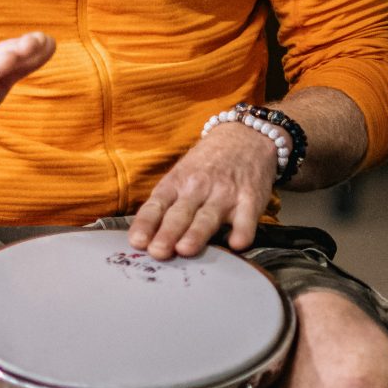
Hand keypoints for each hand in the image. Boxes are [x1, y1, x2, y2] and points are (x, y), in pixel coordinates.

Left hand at [128, 123, 280, 259]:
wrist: (245, 136)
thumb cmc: (207, 163)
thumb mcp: (181, 175)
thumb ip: (167, 204)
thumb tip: (146, 241)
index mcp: (176, 183)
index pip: (156, 205)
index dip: (145, 224)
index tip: (137, 241)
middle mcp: (198, 188)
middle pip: (180, 213)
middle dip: (167, 233)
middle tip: (157, 252)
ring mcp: (225, 193)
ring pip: (208, 217)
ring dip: (196, 234)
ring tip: (185, 249)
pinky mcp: (250, 200)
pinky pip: (246, 219)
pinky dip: (242, 232)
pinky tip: (237, 244)